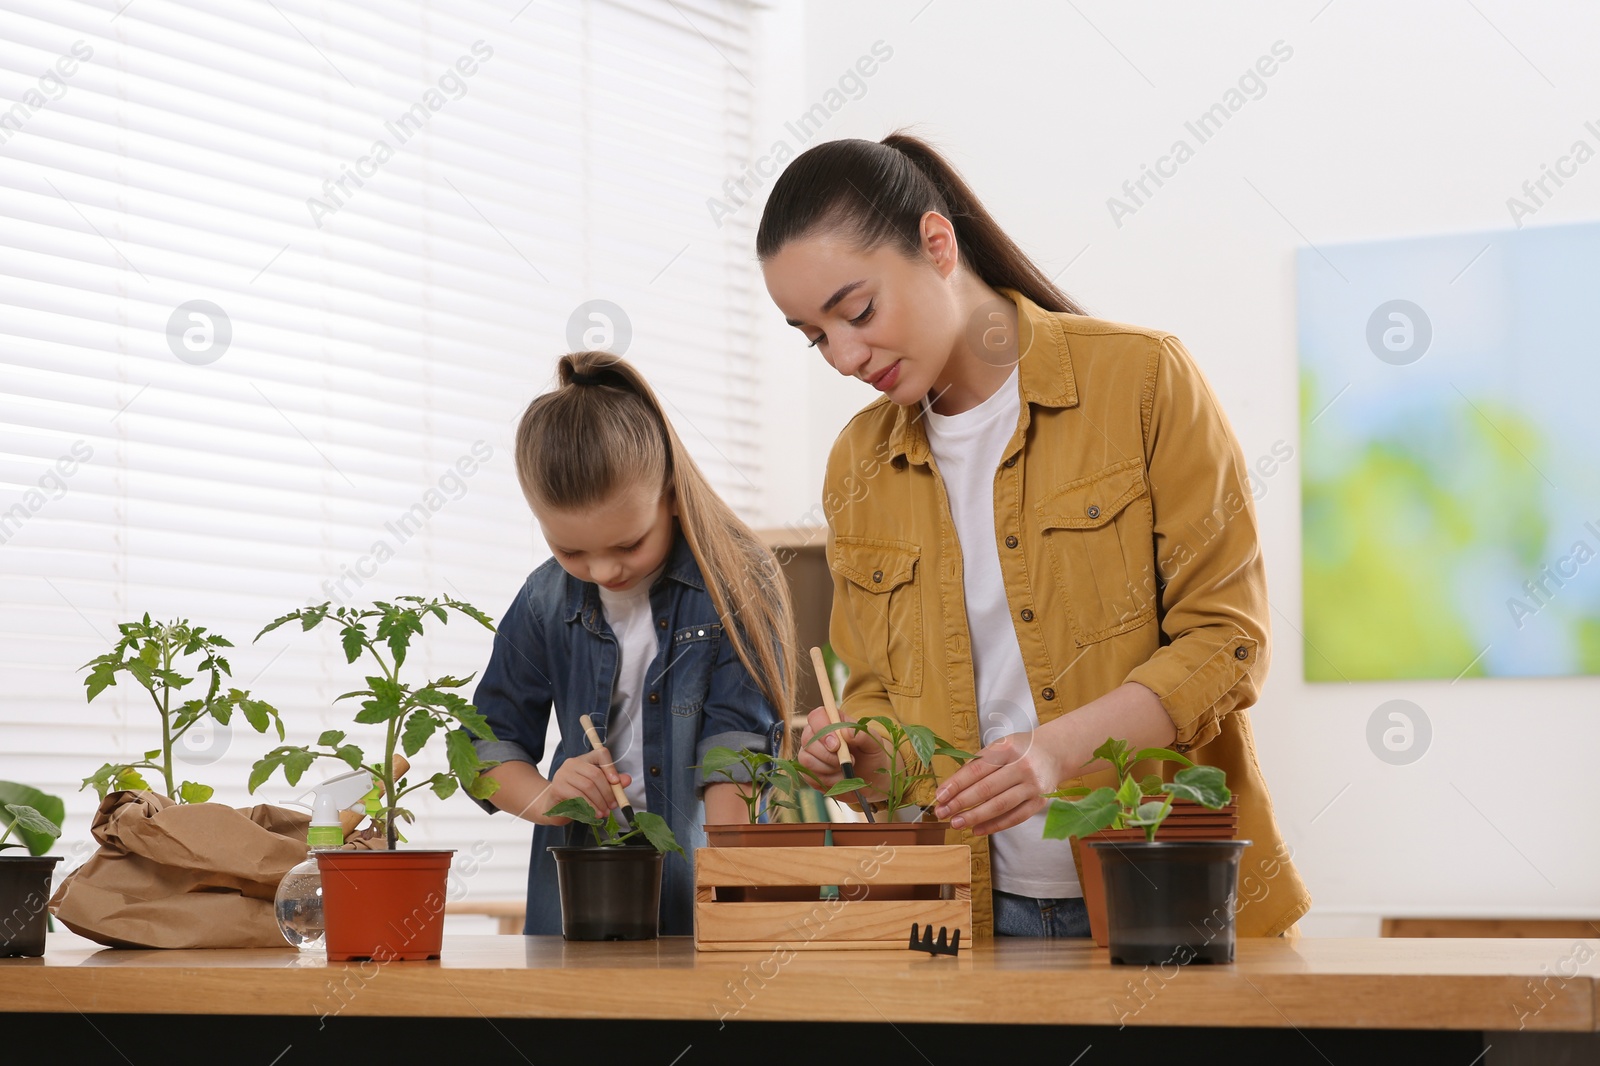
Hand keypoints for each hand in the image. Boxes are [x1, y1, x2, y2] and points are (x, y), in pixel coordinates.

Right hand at [539, 749, 629, 824]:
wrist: (553, 807)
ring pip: (588, 787)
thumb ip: (612, 783)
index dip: (611, 767)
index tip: (617, 782)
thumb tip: (627, 780)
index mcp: (585, 759)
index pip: (601, 754)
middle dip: (607, 793)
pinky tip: (594, 815)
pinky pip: (577, 797)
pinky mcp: (558, 787)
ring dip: (599, 802)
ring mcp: (563, 774)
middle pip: (596, 774)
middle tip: (613, 806)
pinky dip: (589, 807)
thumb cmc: (577, 796)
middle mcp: (572, 763)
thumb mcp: (597, 788)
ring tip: (604, 813)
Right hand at [796, 705, 882, 790]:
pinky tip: (840, 778)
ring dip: (829, 768)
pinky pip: (809, 775)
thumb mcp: (875, 744)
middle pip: (808, 739)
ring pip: (806, 759)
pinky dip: (827, 780)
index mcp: (832, 720)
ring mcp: (810, 752)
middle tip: (850, 761)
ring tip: (845, 770)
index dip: (823, 730)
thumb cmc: (871, 755)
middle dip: (828, 755)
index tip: (837, 745)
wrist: (871, 778)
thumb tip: (846, 731)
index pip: (816, 716)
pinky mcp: (808, 771)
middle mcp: (816, 734)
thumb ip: (863, 735)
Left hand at [933, 728, 1064, 835]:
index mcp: (1008, 748)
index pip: (976, 769)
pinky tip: (977, 829)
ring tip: (956, 823)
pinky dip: (994, 825)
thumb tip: (951, 787)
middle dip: (960, 802)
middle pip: (986, 788)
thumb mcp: (1000, 746)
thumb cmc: (1020, 749)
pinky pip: (1015, 817)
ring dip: (975, 817)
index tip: (940, 796)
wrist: (1055, 752)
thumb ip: (978, 763)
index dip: (956, 784)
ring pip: (1000, 805)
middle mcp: (1022, 766)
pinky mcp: (1040, 801)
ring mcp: (1033, 785)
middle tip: (942, 813)